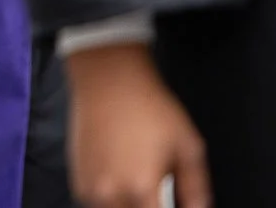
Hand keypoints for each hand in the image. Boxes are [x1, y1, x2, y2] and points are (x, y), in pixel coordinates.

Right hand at [67, 42, 210, 207]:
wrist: (108, 80)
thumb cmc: (147, 107)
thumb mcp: (188, 145)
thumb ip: (197, 188)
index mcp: (140, 187)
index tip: (170, 202)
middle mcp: (110, 191)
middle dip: (147, 206)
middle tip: (157, 194)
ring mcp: (90, 186)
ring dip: (128, 206)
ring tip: (140, 188)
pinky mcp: (78, 178)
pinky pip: (95, 204)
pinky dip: (110, 201)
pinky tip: (122, 182)